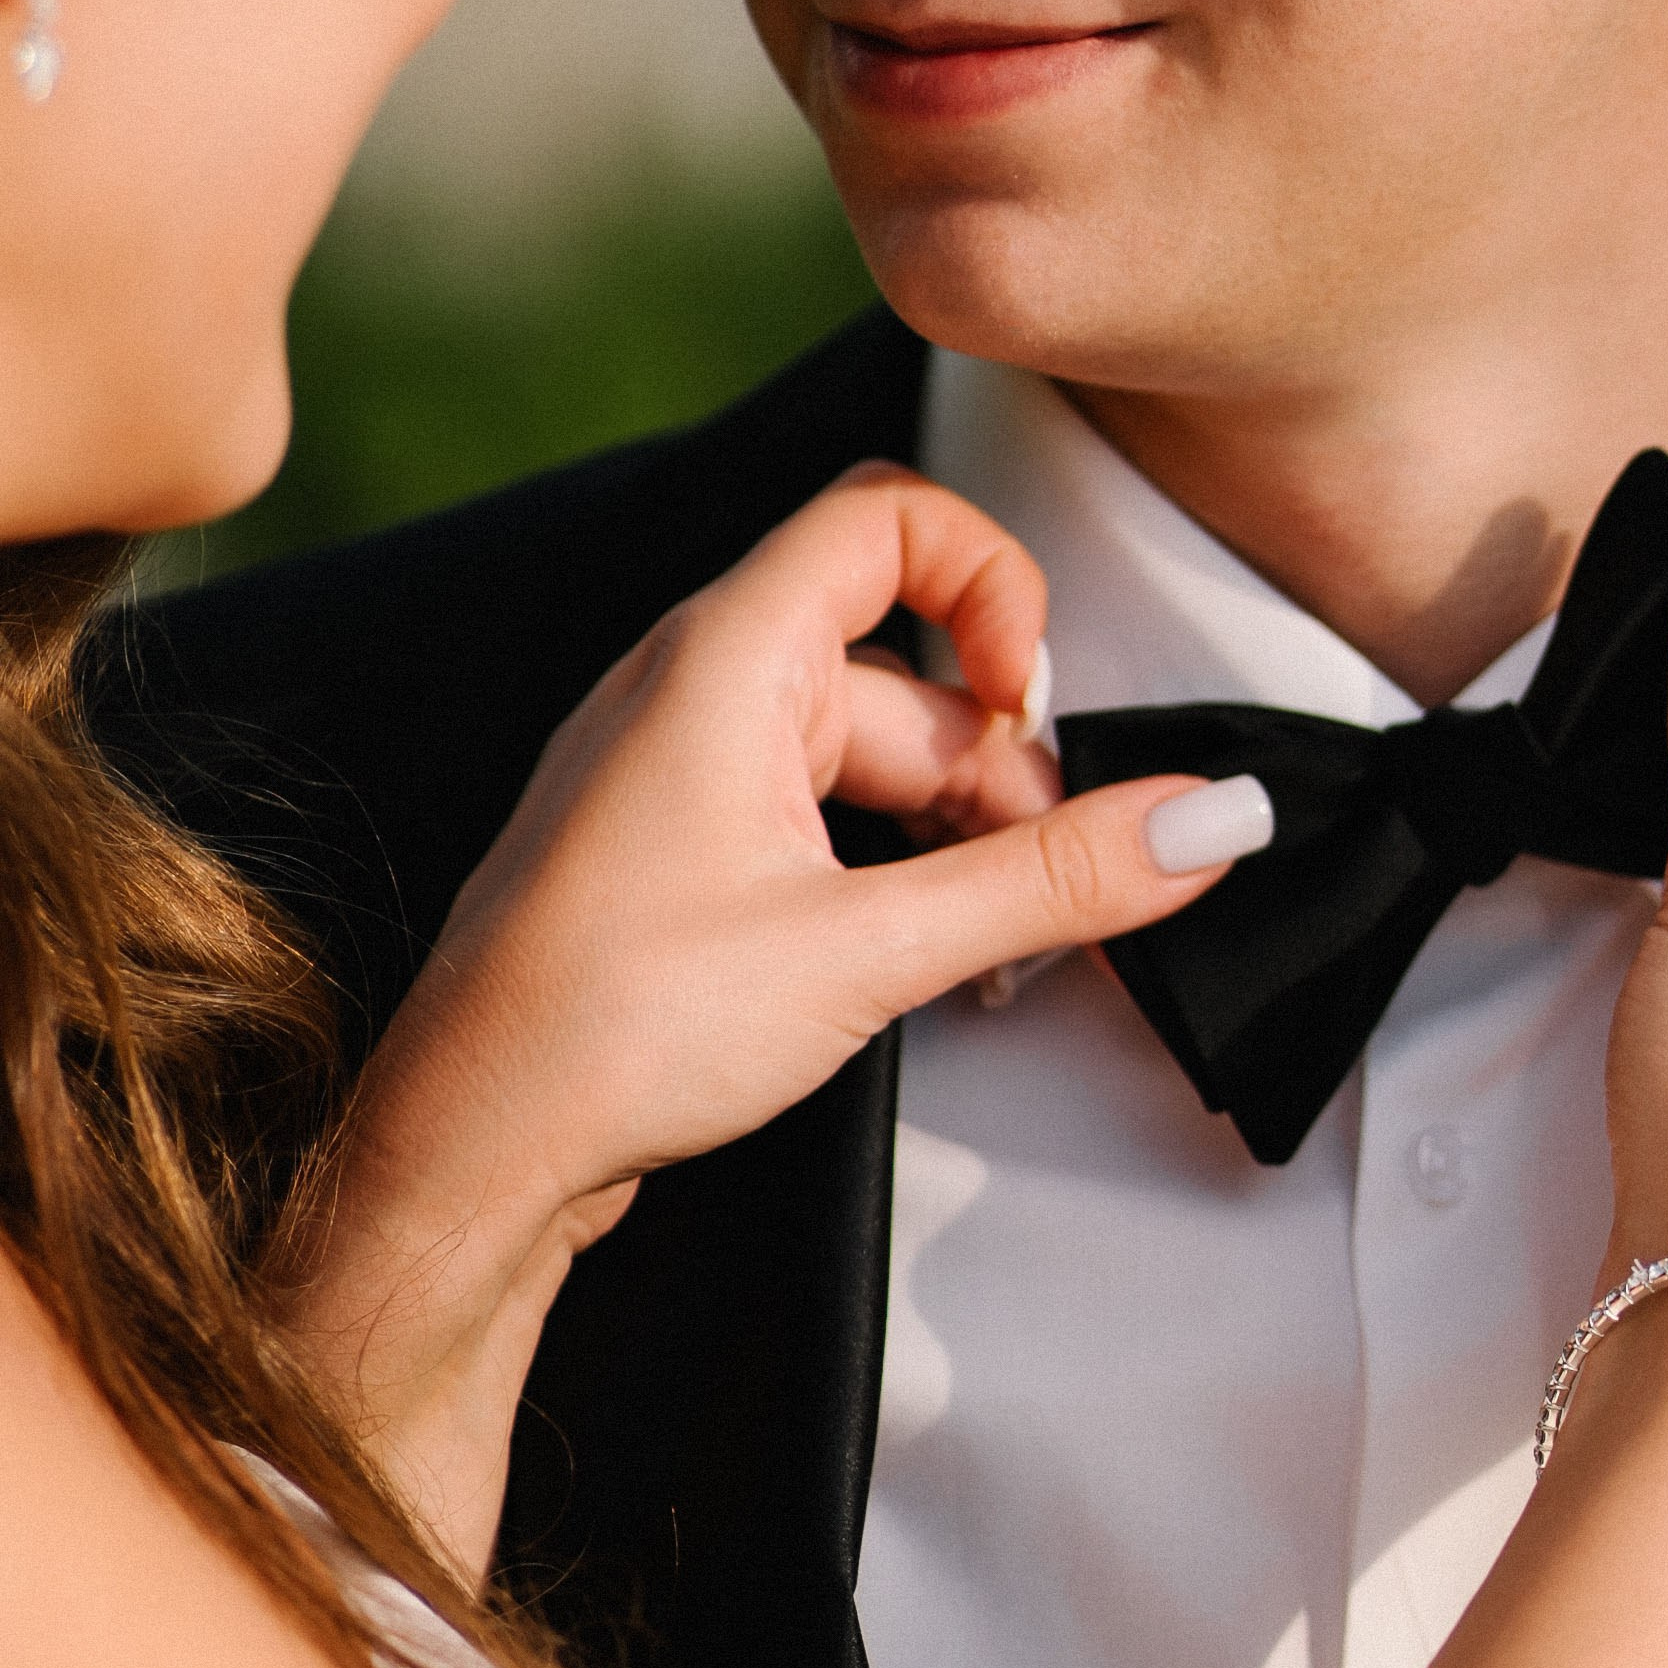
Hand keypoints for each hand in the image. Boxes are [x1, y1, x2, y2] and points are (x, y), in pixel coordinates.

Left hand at [280, 464, 1245, 1569]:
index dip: (991, 580)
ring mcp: (680, 767)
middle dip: (994, 769)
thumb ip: (1051, 879)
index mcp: (723, 658)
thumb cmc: (607, 1031)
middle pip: (901, 665)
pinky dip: (886, 866)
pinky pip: (814, 809)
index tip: (1034, 701)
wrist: (467, 1152)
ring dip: (949, 834)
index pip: (888, 515)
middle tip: (1043, 884)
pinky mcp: (678, 844)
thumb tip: (1200, 820)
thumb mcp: (870, 950)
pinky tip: (919, 959)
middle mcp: (693, 687)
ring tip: (987, 950)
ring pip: (865, 750)